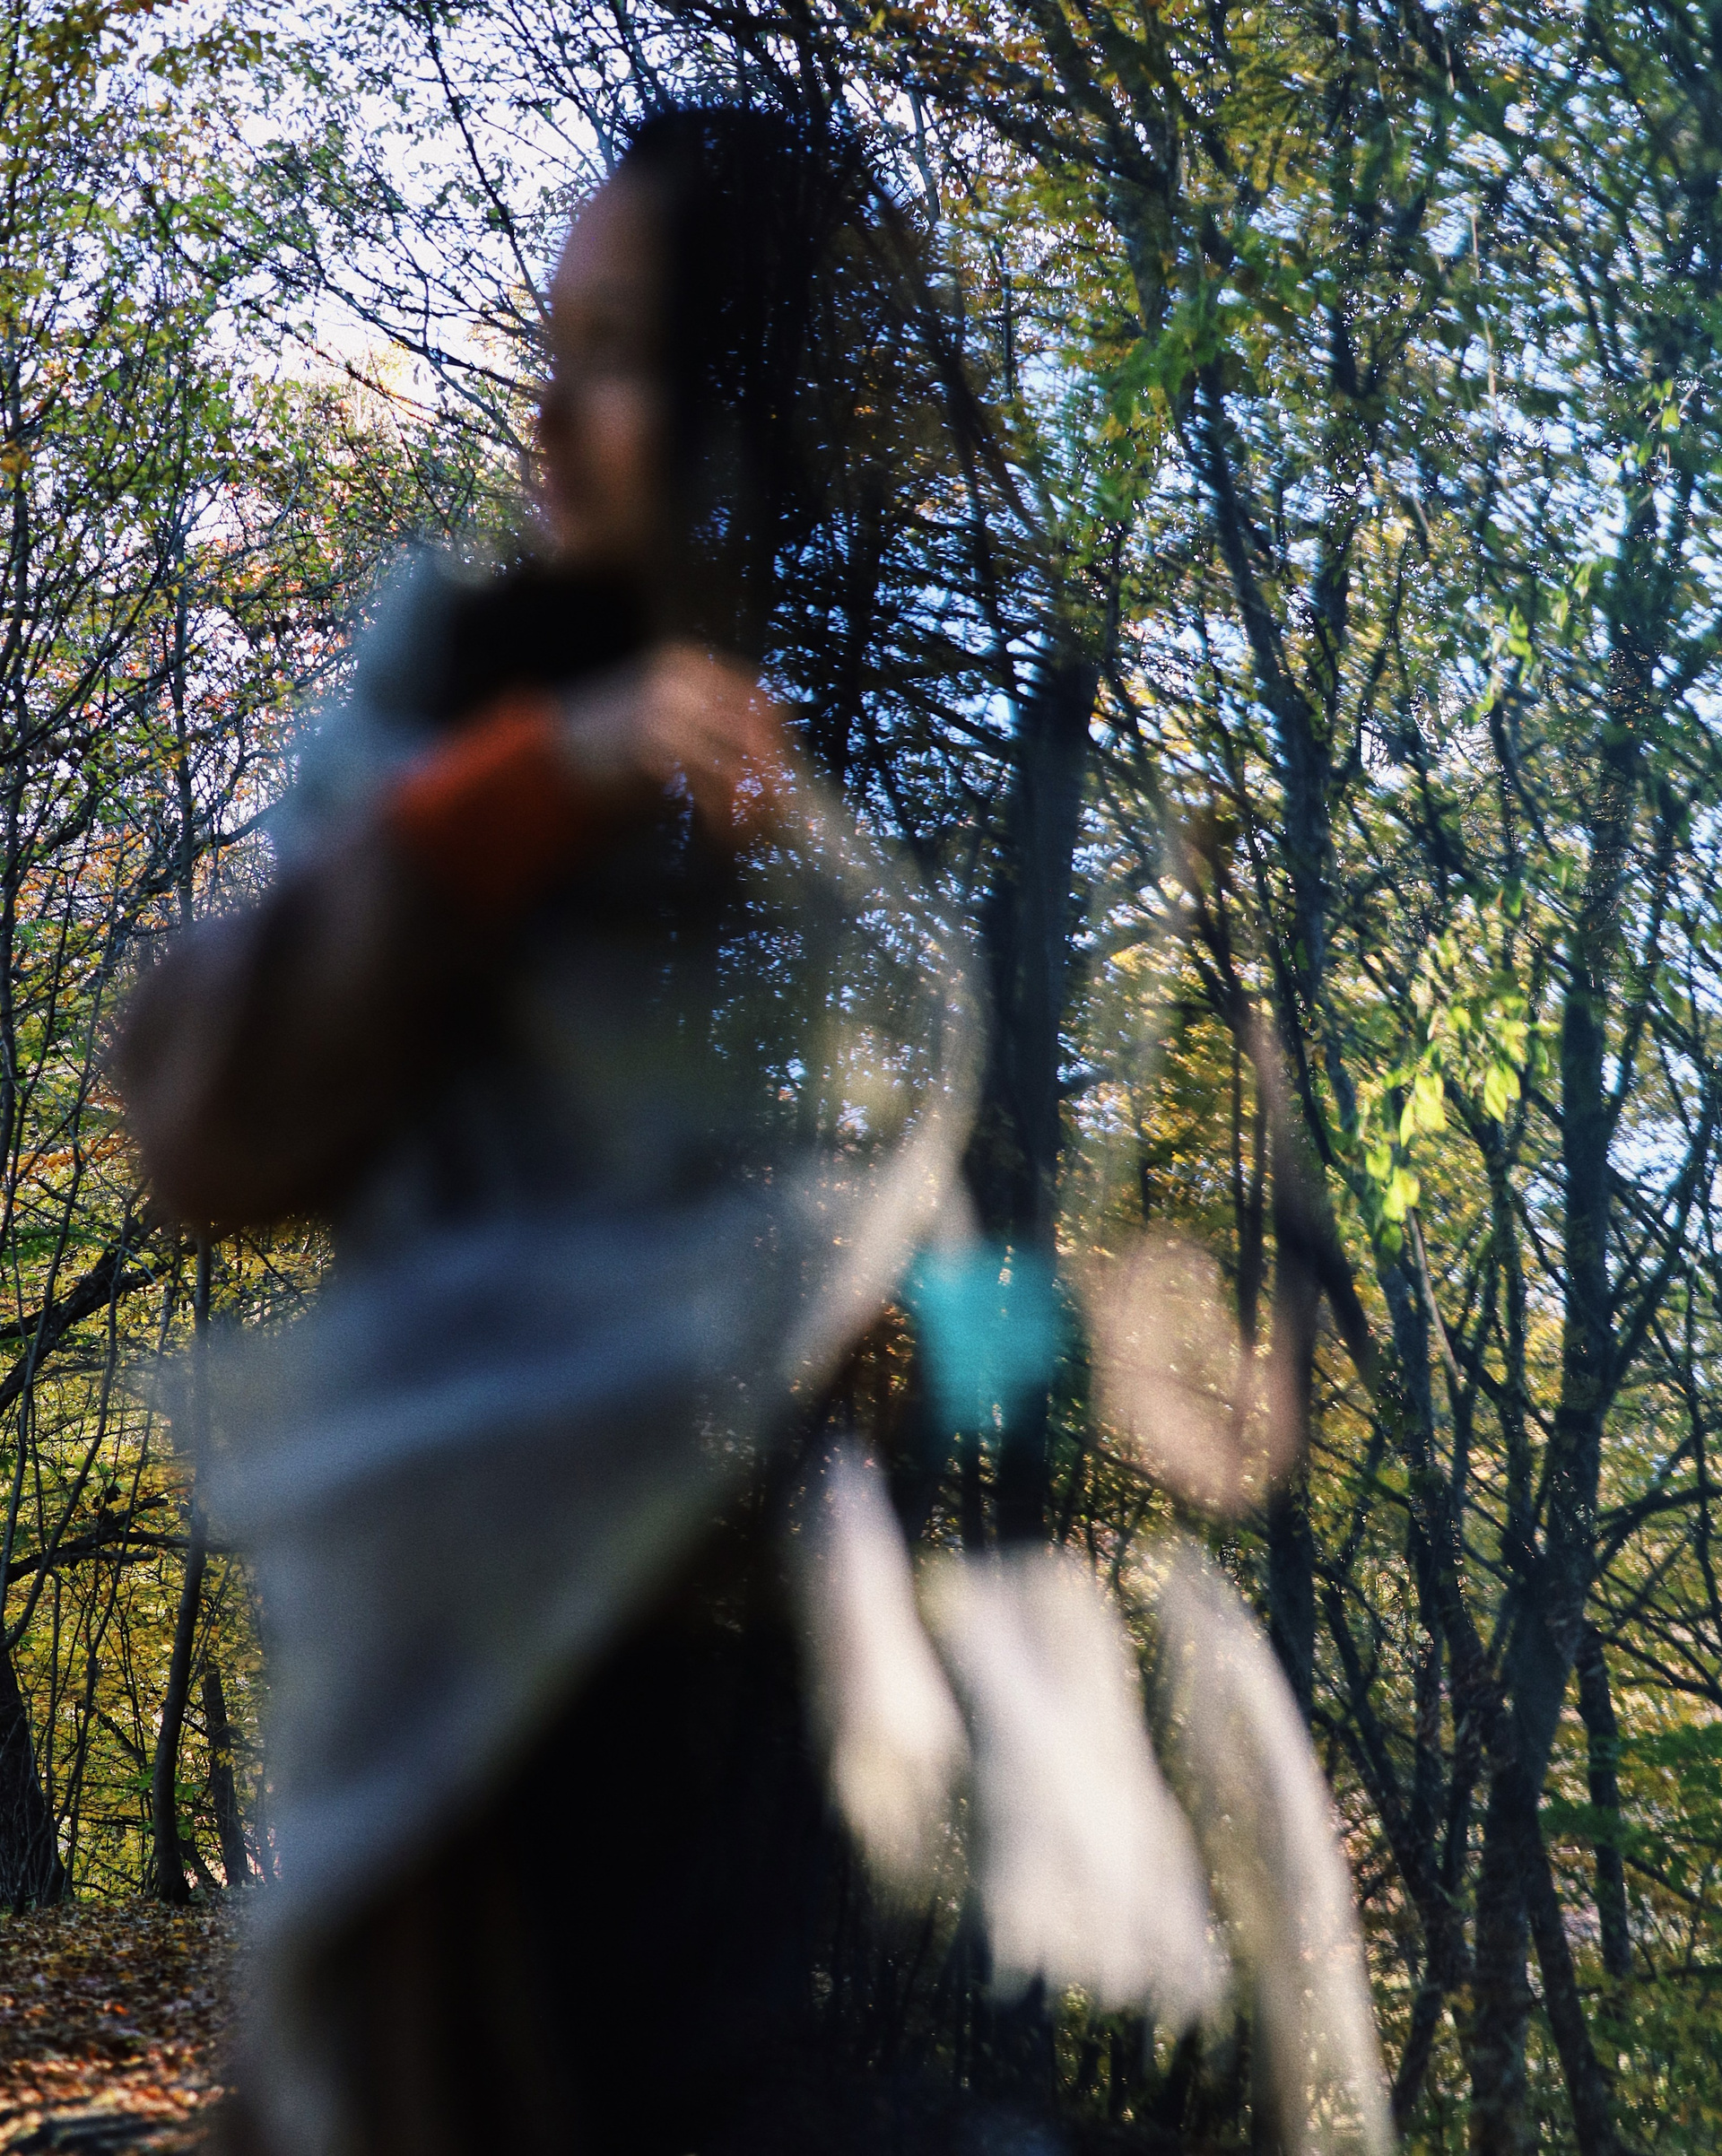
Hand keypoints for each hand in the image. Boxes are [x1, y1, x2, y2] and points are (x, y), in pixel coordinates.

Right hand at [558, 642, 790, 840]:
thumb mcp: (664, 719)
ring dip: (751, 808)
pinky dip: (724, 820)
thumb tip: (766, 768)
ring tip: (754, 837)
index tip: (789, 781)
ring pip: (736, 766)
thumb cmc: (612, 745)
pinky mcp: (651, 750)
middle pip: (755, 735)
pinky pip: (707, 790)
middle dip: (773, 782)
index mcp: (690, 667)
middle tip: (781, 819)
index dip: (783, 745)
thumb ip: (709, 731)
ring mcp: (665, 713)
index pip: (762, 701)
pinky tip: (725, 840)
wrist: (546, 755)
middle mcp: (682, 683)